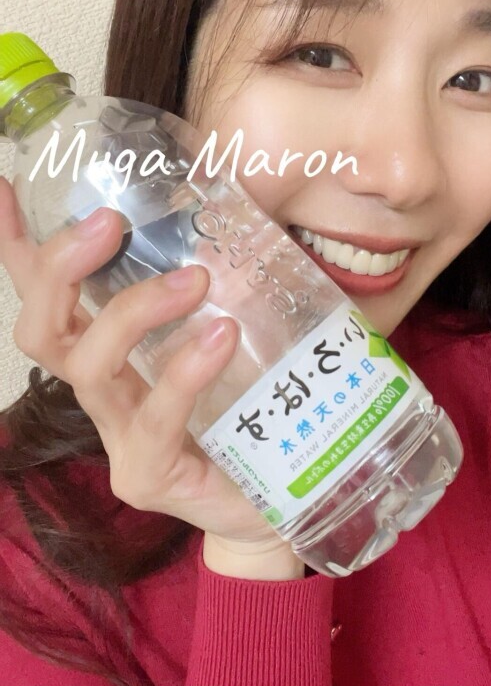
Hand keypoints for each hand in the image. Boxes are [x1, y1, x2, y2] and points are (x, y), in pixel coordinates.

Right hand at [0, 176, 302, 577]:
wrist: (270, 500)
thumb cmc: (246, 413)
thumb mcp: (228, 338)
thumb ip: (214, 296)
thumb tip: (229, 231)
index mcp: (111, 354)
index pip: (49, 296)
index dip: (17, 245)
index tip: (3, 186)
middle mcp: (101, 391)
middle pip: (43, 330)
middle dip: (61, 269)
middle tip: (110, 223)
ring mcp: (116, 436)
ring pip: (88, 366)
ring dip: (133, 311)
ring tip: (193, 280)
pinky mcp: (146, 473)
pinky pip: (153, 416)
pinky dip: (183, 369)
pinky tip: (219, 336)